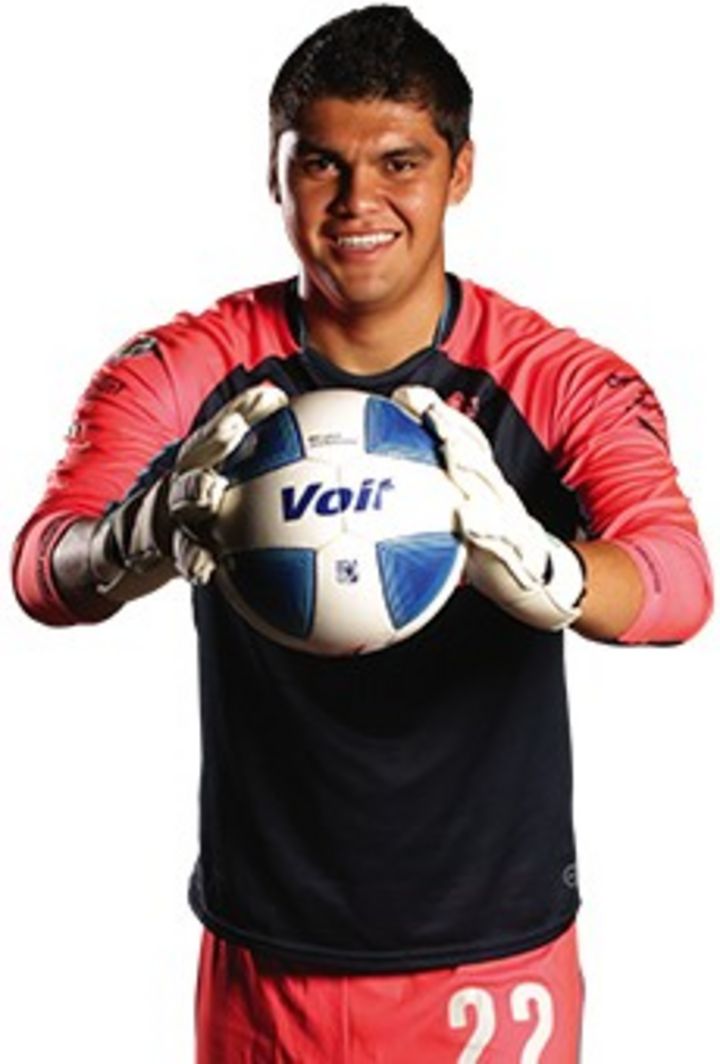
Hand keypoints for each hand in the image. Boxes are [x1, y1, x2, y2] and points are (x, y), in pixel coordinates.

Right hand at [56, 385, 288, 606]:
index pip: (223, 431)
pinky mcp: (155, 549)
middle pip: (198, 453)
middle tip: (234, 427)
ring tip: (210, 489)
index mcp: (196, 467)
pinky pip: (178, 555)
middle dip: (216, 437)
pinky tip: (205, 569)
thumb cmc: (186, 521)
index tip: (275, 397)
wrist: (123, 553)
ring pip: (182, 499)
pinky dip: (192, 561)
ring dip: (195, 491)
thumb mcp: (211, 495)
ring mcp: (166, 514)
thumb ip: (257, 484)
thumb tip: (318, 482)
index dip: (246, 411)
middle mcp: (180, 483)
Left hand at [392, 386, 585, 629]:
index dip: (436, 414)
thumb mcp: (455, 520)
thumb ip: (426, 497)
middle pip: (476, 452)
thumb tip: (374, 487)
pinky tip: (466, 515)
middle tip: (430, 412)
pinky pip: (501, 532)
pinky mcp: (517, 545)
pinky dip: (483, 523)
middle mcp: (495, 491)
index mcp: (481, 481)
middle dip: (452, 428)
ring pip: (489, 485)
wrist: (533, 580)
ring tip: (450, 449)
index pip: (460, 439)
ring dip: (470, 464)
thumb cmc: (488, 545)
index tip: (406, 396)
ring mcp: (509, 515)